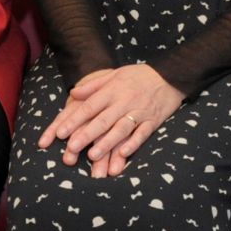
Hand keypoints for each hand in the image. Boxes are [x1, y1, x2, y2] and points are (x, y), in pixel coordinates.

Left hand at [37, 64, 182, 177]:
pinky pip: (142, 134)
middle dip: (86, 134)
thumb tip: (73, 93)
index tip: (60, 133)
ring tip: (93, 156)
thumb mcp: (114, 75)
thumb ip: (93, 85)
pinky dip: (133, 144)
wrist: (170, 75)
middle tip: (71, 148)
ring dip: (107, 143)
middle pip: (103, 120)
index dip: (75, 120)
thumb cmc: (138, 76)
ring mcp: (139, 112)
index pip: (90, 106)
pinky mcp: (153, 121)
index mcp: (112, 90)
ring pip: (121, 129)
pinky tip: (122, 154)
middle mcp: (124, 101)